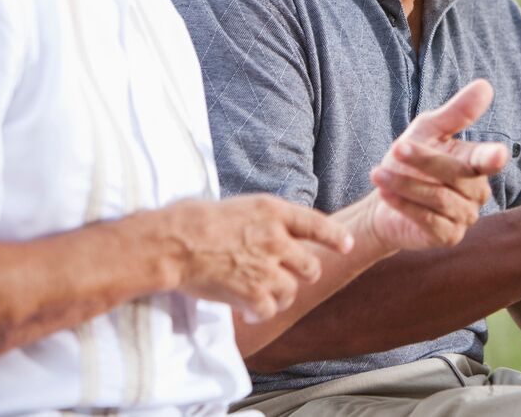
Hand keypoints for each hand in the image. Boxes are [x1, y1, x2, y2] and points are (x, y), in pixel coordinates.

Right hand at [162, 194, 354, 322]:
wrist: (174, 242)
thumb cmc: (196, 220)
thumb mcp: (241, 207)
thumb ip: (265, 220)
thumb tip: (276, 231)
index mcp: (273, 211)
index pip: (317, 224)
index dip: (335, 237)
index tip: (346, 246)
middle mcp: (276, 238)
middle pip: (310, 264)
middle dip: (305, 274)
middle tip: (293, 280)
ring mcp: (266, 266)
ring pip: (291, 290)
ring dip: (281, 298)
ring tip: (265, 299)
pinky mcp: (252, 291)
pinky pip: (269, 309)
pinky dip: (261, 314)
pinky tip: (250, 314)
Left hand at [367, 79, 508, 250]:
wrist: (383, 201)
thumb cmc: (410, 160)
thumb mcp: (428, 130)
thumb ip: (456, 113)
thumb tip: (485, 86)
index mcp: (477, 163)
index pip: (488, 159)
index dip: (493, 158)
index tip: (498, 155)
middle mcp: (478, 191)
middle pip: (454, 175)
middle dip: (423, 160)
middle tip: (396, 148)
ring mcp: (465, 216)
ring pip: (438, 198)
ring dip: (405, 184)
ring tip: (378, 173)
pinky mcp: (448, 236)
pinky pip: (428, 220)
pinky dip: (404, 205)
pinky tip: (385, 194)